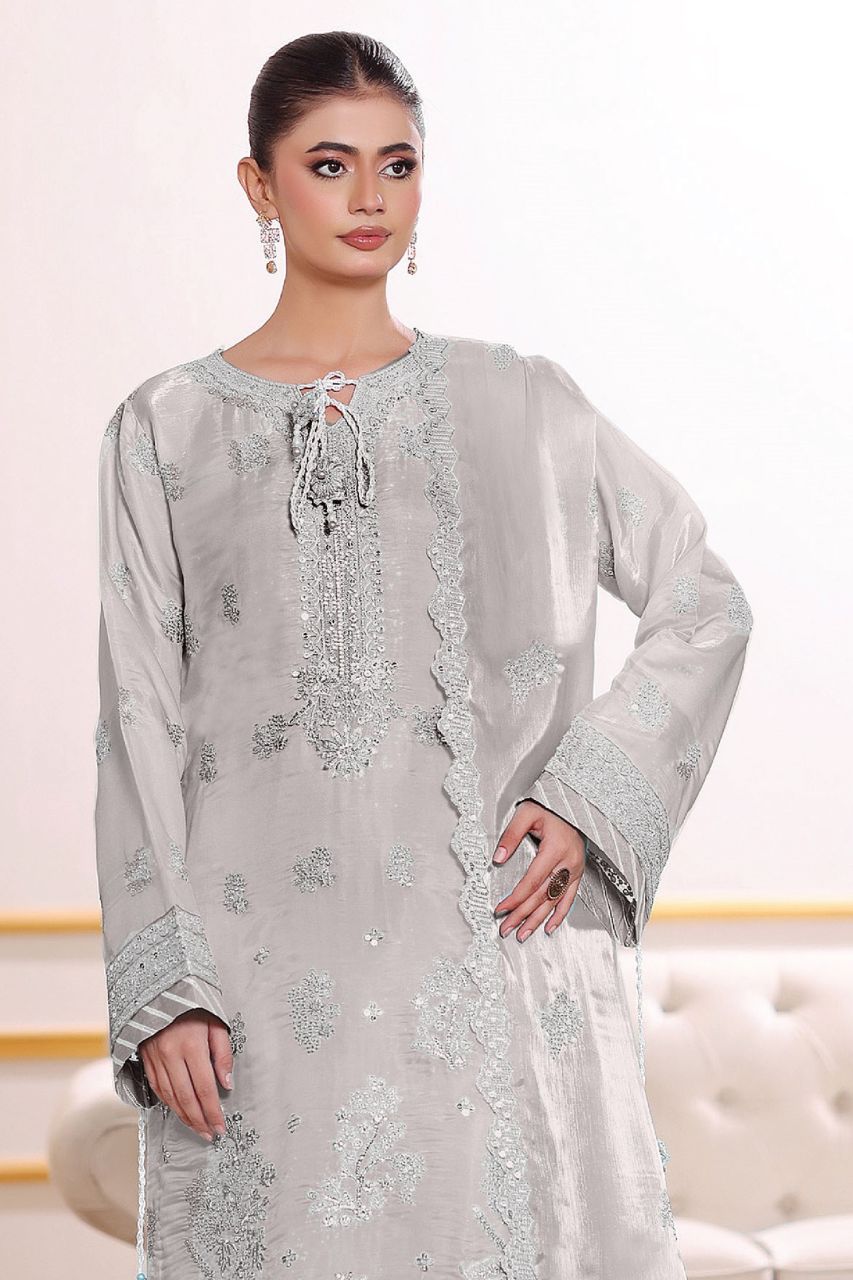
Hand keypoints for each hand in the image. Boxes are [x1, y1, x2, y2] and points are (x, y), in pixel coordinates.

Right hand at [138, 1009, 232, 1140]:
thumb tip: (226, 1084)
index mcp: (191, 1045)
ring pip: (170, 1097)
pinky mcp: (146, 1060)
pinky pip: (158, 1089)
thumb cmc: (193, 1008)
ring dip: (184, 1117)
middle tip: (210, 1134)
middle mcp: (171, 1055)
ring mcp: (155, 1059)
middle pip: (186, 1098)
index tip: (220, 1126)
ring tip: (197, 1128)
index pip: (204, 1088)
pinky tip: (179, 1112)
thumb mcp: (216, 1023)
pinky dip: (169, 1104)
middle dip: (199, 1120)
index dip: (212, 1110)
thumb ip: (222, 1054)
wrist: (161, 992)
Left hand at [493, 800, 585, 940]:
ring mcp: (575, 869)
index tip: (500, 909)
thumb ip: (511, 835)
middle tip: (506, 928)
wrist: (572, 804)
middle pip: (542, 896)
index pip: (532, 881)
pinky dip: (560, 914)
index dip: (516, 898)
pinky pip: (570, 898)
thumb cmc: (548, 807)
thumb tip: (498, 857)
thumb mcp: (526, 813)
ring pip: (555, 901)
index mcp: (555, 849)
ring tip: (522, 934)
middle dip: (522, 915)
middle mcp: (568, 862)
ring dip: (538, 920)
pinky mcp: (578, 872)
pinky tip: (549, 927)